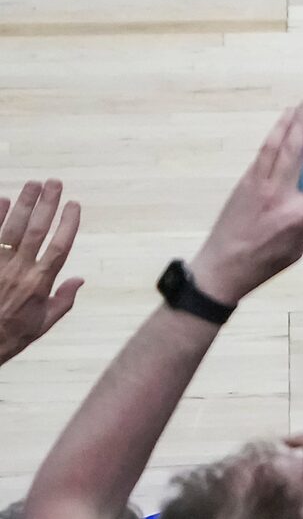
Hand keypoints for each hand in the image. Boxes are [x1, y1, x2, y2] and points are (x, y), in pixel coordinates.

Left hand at [0, 178, 83, 366]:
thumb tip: (79, 280)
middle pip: (37, 230)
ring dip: (24, 204)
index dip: (69, 223)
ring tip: (33, 184)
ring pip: (13, 228)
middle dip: (47, 204)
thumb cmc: (10, 335)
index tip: (75, 204)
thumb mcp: (43, 324)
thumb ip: (63, 300)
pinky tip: (3, 200)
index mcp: (39, 283)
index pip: (60, 246)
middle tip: (54, 182)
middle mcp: (19, 270)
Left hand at [189, 103, 302, 304]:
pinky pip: (260, 157)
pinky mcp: (243, 186)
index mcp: (297, 217)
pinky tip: (276, 135)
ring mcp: (256, 187)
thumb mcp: (297, 246)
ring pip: (271, 147)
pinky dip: (270, 142)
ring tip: (291, 109)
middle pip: (292, 151)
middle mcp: (277, 196)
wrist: (221, 268)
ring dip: (282, 125)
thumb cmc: (263, 263)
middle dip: (302, 125)